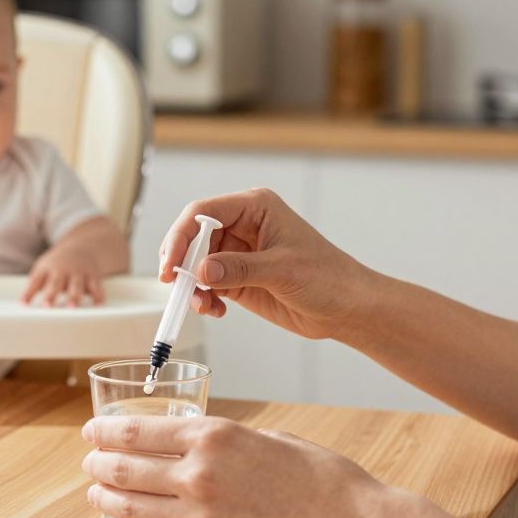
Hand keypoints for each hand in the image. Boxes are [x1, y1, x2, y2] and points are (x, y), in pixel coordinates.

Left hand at [22, 245, 104, 306]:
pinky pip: (96, 286)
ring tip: (72, 308)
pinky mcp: (92, 276)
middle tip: (47, 307)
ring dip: (74, 296)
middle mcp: (62, 269)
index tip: (23, 304)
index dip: (29, 292)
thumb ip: (35, 286)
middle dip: (52, 295)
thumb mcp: (43, 269)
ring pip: (76, 285)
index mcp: (46, 268)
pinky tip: (98, 305)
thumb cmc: (57, 266)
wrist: (81, 249)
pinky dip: (98, 295)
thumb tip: (23, 306)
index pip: (35, 281)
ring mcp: (78, 272)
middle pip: (56, 283)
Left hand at [81, 415, 397, 517]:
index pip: (136, 430)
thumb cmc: (318, 477)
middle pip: (124, 467)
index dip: (104, 431)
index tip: (91, 431)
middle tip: (89, 463)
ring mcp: (201, 517)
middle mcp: (199, 474)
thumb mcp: (265, 436)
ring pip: (130, 506)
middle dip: (98, 464)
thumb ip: (220, 439)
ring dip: (105, 497)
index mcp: (213, 435)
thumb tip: (189, 441)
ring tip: (96, 492)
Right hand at [159, 188, 371, 340]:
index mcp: (255, 208)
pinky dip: (203, 297)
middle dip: (181, 262)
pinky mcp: (237, 277)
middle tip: (176, 287)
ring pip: (196, 262)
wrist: (346, 308)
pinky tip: (215, 310)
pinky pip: (206, 283)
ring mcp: (238, 252)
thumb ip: (239, 269)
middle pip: (193, 236)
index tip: (171, 266)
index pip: (203, 213)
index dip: (181, 236)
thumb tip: (201, 270)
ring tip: (203, 305)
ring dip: (191, 284)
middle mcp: (243, 225)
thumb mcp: (282, 270)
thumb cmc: (327, 278)